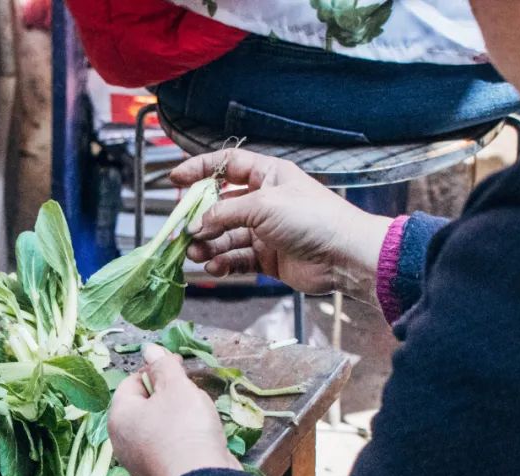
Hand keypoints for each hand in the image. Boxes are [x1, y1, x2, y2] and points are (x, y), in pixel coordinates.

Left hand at [108, 344, 239, 475]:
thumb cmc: (185, 429)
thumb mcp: (176, 387)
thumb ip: (162, 366)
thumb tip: (149, 349)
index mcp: (119, 416)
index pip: (131, 382)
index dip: (155, 369)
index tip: (178, 366)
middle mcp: (122, 441)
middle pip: (144, 405)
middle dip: (169, 395)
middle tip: (192, 391)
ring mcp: (139, 462)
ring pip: (158, 427)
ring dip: (179, 417)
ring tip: (200, 415)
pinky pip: (168, 448)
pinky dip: (182, 439)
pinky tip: (201, 438)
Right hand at [172, 149, 393, 302]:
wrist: (344, 256)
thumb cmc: (312, 218)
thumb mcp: (263, 205)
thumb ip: (224, 213)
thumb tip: (195, 225)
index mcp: (267, 176)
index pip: (227, 165)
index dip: (200, 169)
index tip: (175, 180)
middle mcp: (264, 201)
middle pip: (220, 206)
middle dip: (199, 220)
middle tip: (181, 234)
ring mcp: (265, 230)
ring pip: (225, 236)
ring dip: (208, 245)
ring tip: (196, 255)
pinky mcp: (267, 257)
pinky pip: (236, 258)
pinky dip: (223, 263)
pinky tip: (214, 267)